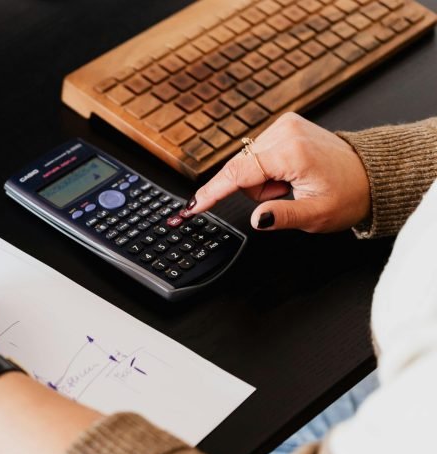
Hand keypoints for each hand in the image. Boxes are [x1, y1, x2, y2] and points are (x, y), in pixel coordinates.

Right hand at [187, 113, 370, 232]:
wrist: (370, 173)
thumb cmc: (349, 194)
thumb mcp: (317, 216)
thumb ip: (283, 217)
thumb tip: (257, 218)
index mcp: (292, 152)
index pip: (239, 173)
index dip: (213, 192)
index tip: (193, 205)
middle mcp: (285, 132)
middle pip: (241, 169)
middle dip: (257, 189)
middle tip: (287, 195)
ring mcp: (284, 125)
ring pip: (247, 163)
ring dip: (263, 180)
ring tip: (291, 184)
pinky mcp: (284, 125)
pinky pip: (257, 154)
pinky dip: (267, 169)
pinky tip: (289, 173)